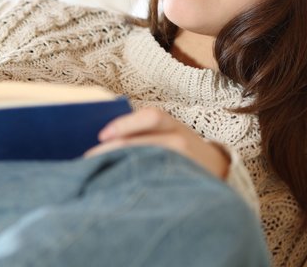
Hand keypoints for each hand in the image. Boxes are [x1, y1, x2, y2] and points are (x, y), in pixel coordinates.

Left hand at [83, 107, 230, 179]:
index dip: (126, 123)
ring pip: (150, 164)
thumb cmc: (181, 151)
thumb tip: (103, 138)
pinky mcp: (186, 185)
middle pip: (146, 142)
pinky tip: (121, 190)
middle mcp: (182, 142)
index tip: (101, 135)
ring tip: (100, 175)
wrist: (218, 169)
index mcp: (175, 126)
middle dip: (115, 150)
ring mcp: (185, 164)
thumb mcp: (170, 134)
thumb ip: (145, 133)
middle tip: (89, 160)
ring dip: (123, 168)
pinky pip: (157, 185)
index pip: (152, 116)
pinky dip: (137, 185)